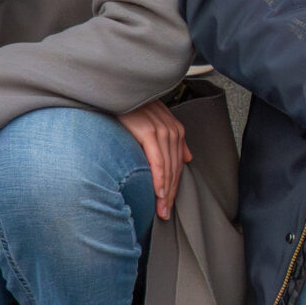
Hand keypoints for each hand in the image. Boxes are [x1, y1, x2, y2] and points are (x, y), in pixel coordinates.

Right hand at [116, 99, 190, 218]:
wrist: (117, 90)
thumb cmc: (131, 107)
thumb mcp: (155, 122)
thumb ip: (173, 139)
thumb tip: (187, 158)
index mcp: (176, 131)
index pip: (177, 165)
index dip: (174, 187)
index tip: (169, 204)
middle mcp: (172, 131)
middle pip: (175, 170)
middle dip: (171, 195)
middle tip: (165, 214)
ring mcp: (162, 132)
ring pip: (168, 169)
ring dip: (166, 193)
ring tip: (162, 210)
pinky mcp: (149, 132)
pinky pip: (157, 161)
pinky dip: (159, 179)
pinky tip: (158, 193)